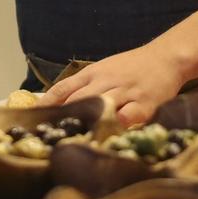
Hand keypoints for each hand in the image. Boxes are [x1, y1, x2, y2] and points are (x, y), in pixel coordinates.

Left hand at [38, 43, 186, 126]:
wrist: (165, 57)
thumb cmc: (131, 67)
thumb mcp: (103, 70)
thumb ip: (83, 86)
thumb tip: (55, 104)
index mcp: (92, 73)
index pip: (63, 88)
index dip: (47, 105)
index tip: (32, 120)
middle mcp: (106, 81)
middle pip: (78, 100)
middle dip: (63, 119)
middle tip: (49, 137)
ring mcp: (125, 92)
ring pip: (101, 107)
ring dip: (86, 124)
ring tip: (72, 141)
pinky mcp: (145, 103)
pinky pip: (129, 116)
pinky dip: (117, 126)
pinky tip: (108, 137)